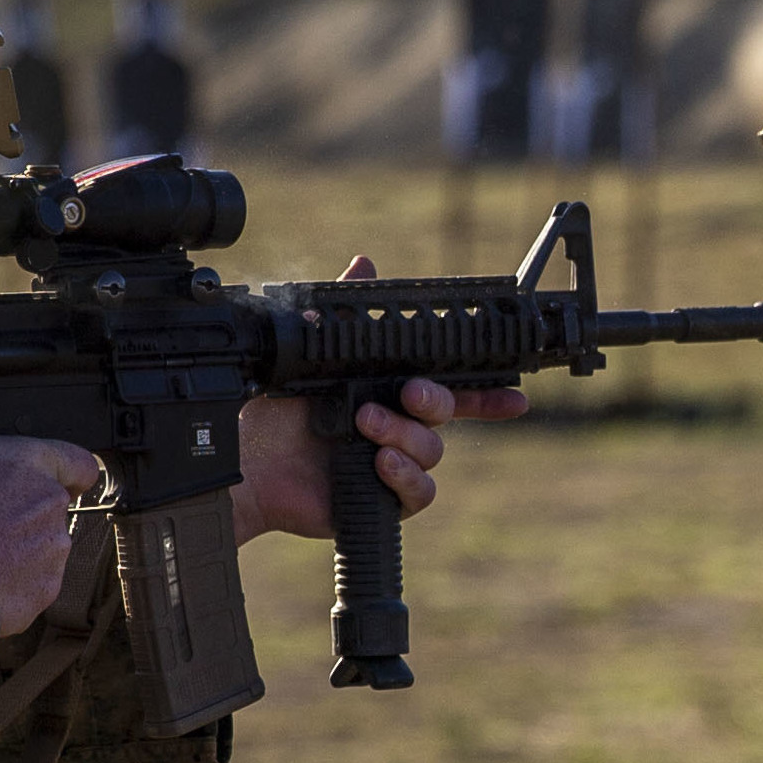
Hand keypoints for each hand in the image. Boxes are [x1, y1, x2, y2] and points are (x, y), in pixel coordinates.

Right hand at [0, 434, 103, 634]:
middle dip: (26, 513)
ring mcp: (53, 548)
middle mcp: (50, 502)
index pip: (80, 463)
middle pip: (52, 506)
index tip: (52, 482)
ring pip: (45, 544)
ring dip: (20, 548)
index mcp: (27, 461)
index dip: (67, 473)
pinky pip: (36, 580)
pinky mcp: (48, 587)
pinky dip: (15, 581)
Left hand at [230, 256, 530, 543]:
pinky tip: (378, 464)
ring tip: (362, 426)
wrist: (247, 464)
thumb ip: (346, 314)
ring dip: (402, 434)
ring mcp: (393, 466)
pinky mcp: (384, 500)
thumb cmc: (273, 414)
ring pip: (432, 449)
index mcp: (388, 394)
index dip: (486, 393)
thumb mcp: (310, 354)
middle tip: (407, 393)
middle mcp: (397, 428)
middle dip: (433, 399)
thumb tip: (365, 263)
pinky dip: (404, 475)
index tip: (515, 394)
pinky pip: (420, 490)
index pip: (449, 390)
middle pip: (445, 411)